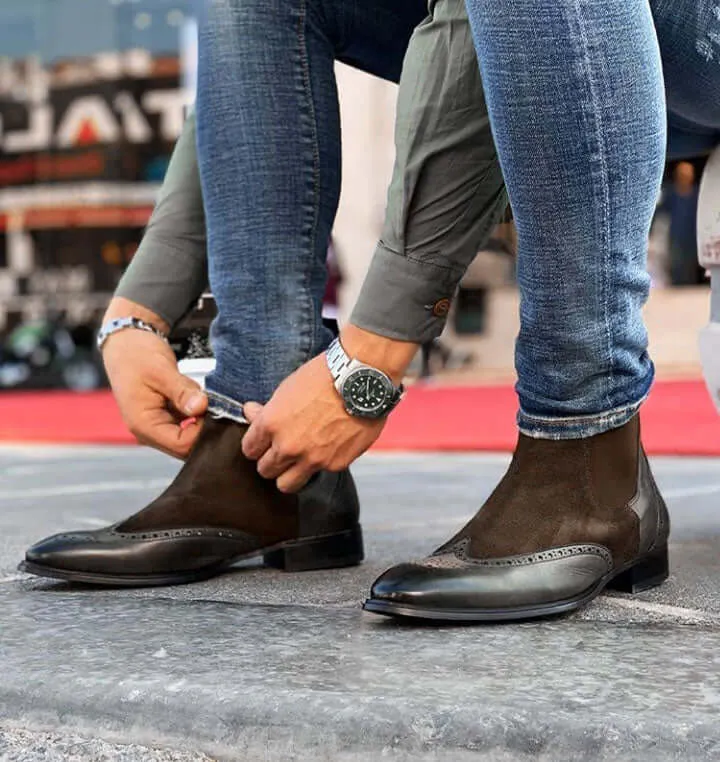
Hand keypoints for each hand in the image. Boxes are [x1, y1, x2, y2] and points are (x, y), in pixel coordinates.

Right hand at [102, 298, 207, 458]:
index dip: (202, 431)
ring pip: (188, 437)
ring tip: (207, 399)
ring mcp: (156, 427)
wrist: (126, 343)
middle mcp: (148, 432)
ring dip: (202, 422)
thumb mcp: (161, 370)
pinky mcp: (164, 419)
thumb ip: (182, 391)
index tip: (214, 410)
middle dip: (204, 428)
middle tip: (217, 405)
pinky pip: (187, 426)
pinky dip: (198, 416)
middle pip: (186, 446)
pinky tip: (201, 399)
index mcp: (143, 425)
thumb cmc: (137, 354)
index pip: (181, 444)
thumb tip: (201, 407)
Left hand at [242, 325, 416, 492]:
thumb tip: (249, 412)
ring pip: (286, 484)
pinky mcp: (335, 464)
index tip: (265, 442)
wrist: (361, 379)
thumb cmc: (323, 377)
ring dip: (289, 474)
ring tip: (299, 461)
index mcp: (270, 425)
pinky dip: (321, 463)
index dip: (257, 445)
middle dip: (271, 461)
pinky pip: (319, 472)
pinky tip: (330, 445)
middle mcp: (287, 446)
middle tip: (283, 451)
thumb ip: (267, 409)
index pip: (249, 450)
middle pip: (265, 470)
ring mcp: (311, 459)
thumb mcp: (288, 388)